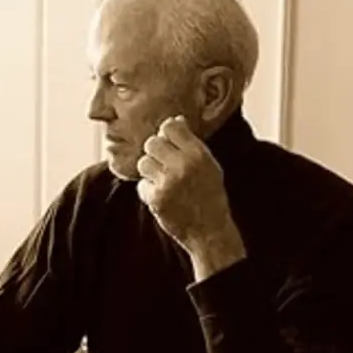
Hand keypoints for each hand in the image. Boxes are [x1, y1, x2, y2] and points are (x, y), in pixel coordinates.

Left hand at [136, 116, 245, 278]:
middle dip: (156, 153)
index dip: (166, 134)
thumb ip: (191, 144)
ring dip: (150, 171)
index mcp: (199, 154)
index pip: (170, 127)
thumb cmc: (210, 197)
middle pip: (152, 143)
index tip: (169, 144)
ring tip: (163, 181)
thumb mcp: (209, 166)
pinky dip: (149, 190)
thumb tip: (175, 121)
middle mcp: (183, 166)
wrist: (210, 231)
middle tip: (164, 165)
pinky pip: (142, 185)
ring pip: (143, 162)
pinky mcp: (156, 199)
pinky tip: (162, 197)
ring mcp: (168, 183)